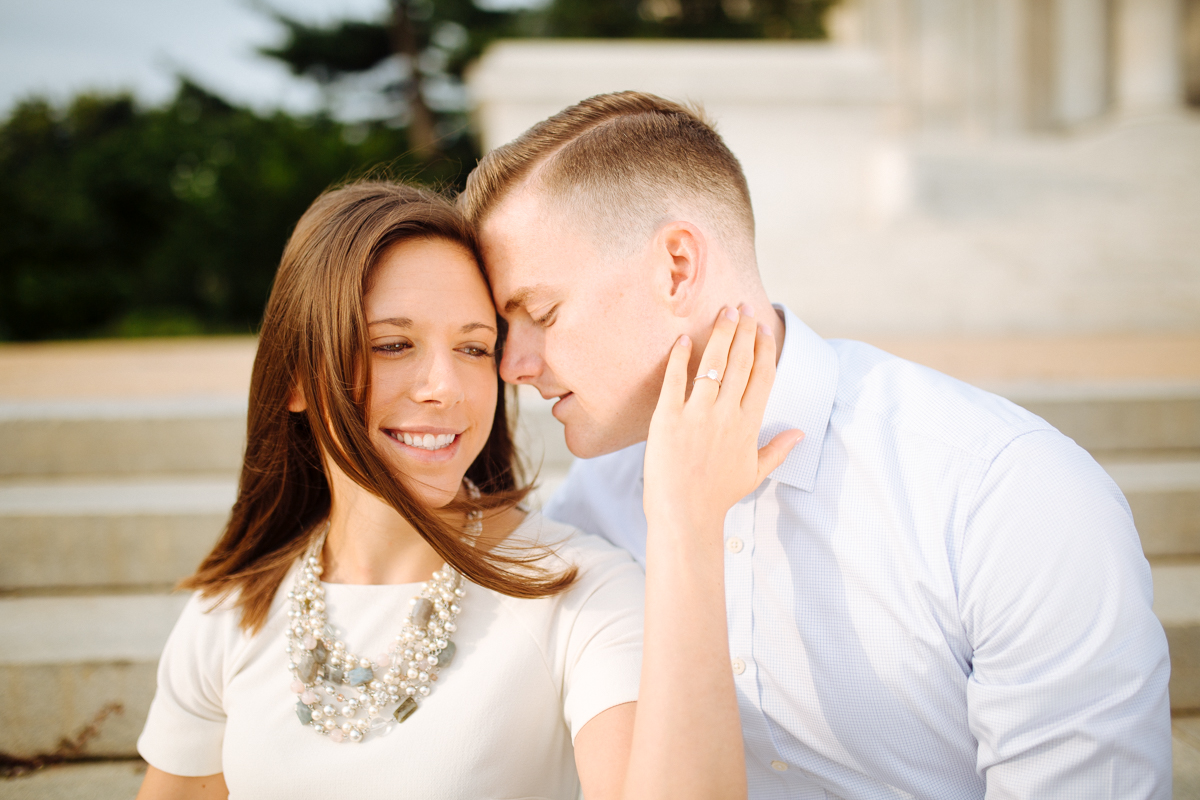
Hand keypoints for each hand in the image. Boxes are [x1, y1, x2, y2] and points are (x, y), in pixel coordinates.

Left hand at [643, 305, 802, 532]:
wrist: (684, 515)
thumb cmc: (717, 496)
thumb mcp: (754, 474)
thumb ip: (778, 450)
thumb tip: (801, 433)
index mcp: (748, 425)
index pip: (762, 375)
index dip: (764, 347)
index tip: (762, 326)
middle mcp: (726, 415)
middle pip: (741, 362)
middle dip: (744, 330)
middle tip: (742, 306)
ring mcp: (697, 415)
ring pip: (713, 365)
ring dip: (720, 335)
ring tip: (723, 311)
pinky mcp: (667, 418)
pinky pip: (675, 380)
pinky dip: (680, 357)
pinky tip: (684, 338)